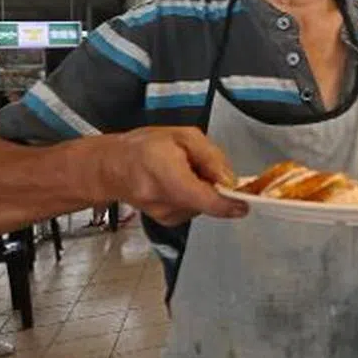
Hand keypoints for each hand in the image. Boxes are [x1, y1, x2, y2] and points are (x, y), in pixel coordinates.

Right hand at [98, 127, 247, 226]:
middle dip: (214, 185)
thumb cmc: (145, 147)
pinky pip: (194, 208)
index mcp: (169, 177)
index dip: (229, 204)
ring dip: (203, 190)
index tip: (245, 204)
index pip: (205, 200)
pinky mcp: (168, 221)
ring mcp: (166, 215)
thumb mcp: (183, 136)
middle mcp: (166, 202)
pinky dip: (194, 196)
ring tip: (184, 172)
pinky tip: (178, 183)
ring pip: (203, 205)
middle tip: (199, 166)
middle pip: (208, 201)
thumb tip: (230, 180)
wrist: (111, 167)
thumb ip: (211, 157)